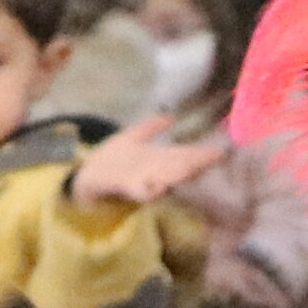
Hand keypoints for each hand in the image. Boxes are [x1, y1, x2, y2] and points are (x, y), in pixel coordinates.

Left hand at [68, 117, 230, 211]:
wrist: (85, 175)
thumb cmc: (111, 160)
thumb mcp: (131, 138)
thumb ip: (150, 128)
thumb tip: (170, 116)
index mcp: (156, 159)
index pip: (184, 155)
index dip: (202, 154)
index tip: (222, 151)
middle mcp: (153, 171)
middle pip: (179, 166)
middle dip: (196, 163)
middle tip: (215, 157)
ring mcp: (140, 181)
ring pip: (164, 177)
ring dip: (178, 174)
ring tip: (192, 168)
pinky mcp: (125, 188)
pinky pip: (140, 192)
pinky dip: (150, 190)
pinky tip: (159, 186)